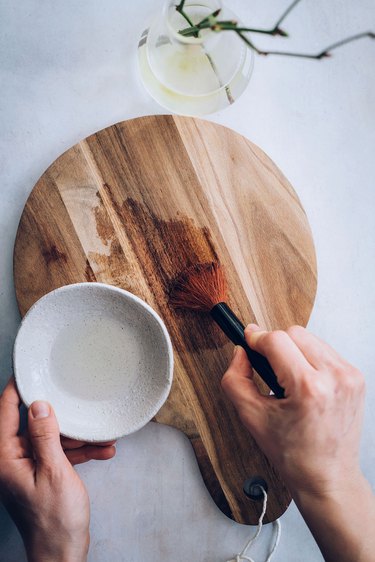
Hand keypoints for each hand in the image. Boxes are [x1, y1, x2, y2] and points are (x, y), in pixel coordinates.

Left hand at [0, 378, 115, 561]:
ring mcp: (28, 468)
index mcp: (6, 457)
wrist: (63, 554)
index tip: (29, 371)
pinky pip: (59, 454)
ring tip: (101, 434)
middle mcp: (13, 460)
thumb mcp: (55, 471)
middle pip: (32, 424)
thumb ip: (45, 436)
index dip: (17, 390)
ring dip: (76, 436)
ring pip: (50, 438)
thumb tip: (40, 406)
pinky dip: (79, 452)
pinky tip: (102, 449)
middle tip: (76, 401)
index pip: (6, 412)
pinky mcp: (42, 474)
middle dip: (61, 416)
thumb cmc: (55, 521)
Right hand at [221, 324, 373, 561]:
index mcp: (309, 388)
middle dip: (275, 344)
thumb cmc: (293, 454)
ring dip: (293, 349)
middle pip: (294, 333)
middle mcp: (334, 377)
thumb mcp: (251, 418)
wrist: (327, 477)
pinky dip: (309, 358)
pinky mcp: (357, 377)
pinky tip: (303, 380)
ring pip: (310, 338)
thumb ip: (235, 379)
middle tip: (267, 367)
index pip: (276, 340)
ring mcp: (349, 376)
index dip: (256, 338)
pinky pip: (325, 351)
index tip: (248, 342)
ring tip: (287, 377)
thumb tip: (240, 352)